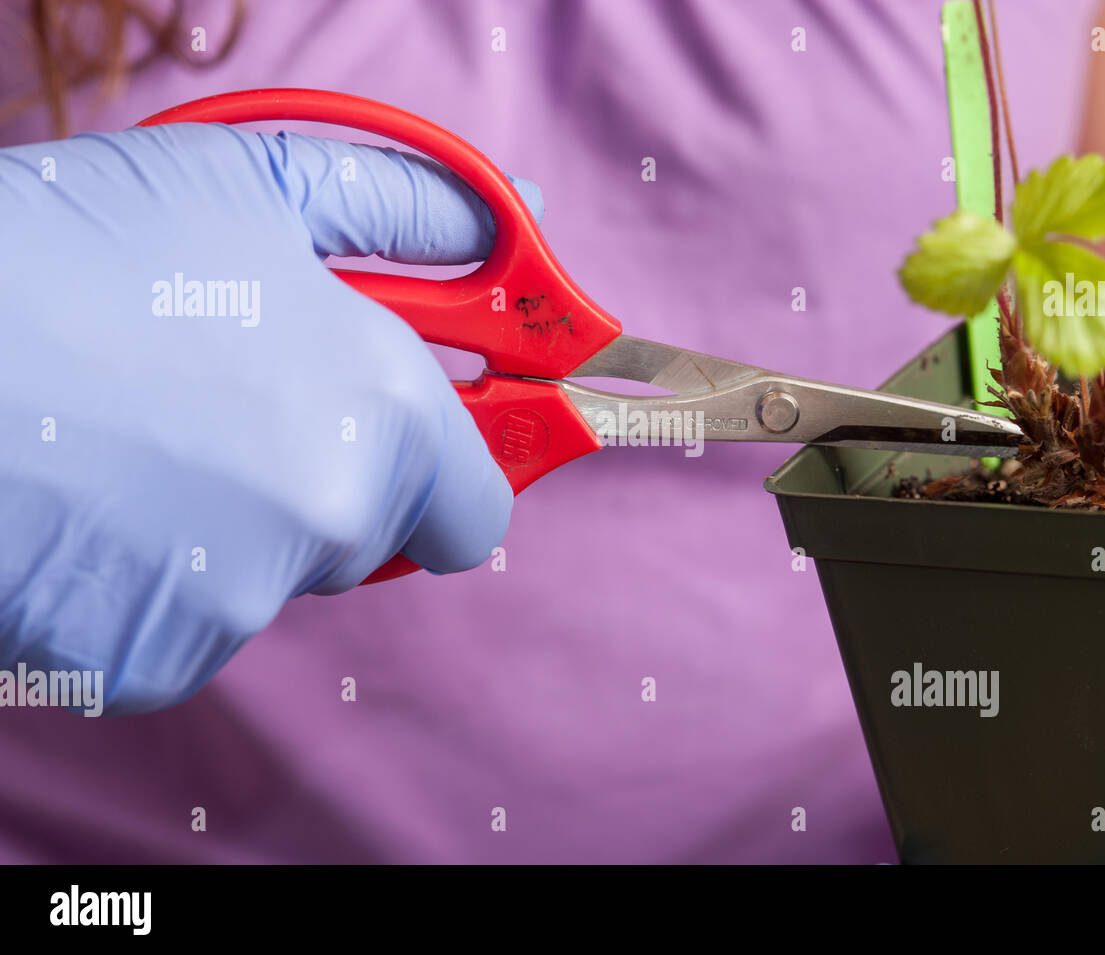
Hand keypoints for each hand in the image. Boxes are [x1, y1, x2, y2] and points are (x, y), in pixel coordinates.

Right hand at [0, 123, 541, 711]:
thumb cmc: (70, 248)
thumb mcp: (246, 184)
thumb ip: (397, 210)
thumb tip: (501, 225)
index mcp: (381, 414)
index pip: (472, 508)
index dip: (440, 480)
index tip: (408, 459)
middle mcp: (326, 519)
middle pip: (359, 539)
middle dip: (311, 487)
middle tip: (213, 415)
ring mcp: (231, 601)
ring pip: (259, 583)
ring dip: (214, 533)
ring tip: (119, 449)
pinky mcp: (139, 660)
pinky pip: (173, 631)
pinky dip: (138, 588)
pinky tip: (81, 511)